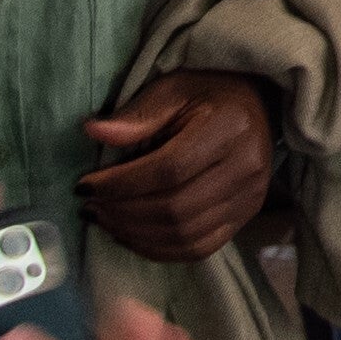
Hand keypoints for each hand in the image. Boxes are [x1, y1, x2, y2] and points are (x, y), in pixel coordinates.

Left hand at [76, 68, 279, 263]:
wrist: (256, 106)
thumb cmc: (208, 94)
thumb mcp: (172, 89)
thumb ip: (137, 115)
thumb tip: (93, 132)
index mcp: (230, 127)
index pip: (168, 169)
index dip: (121, 183)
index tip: (84, 186)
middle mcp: (247, 168)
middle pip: (175, 208)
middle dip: (123, 213)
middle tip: (91, 207)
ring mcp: (250, 198)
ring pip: (184, 235)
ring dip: (136, 235)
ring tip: (105, 221)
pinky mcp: (246, 218)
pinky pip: (199, 249)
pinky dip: (159, 250)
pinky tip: (132, 236)